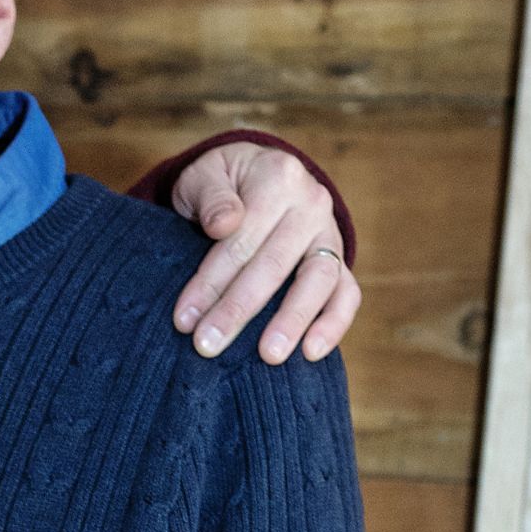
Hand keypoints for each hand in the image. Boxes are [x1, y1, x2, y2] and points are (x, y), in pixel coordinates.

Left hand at [167, 141, 360, 363]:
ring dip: (291, 321)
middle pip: (274, 264)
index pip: (241, 239)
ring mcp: (329, 232)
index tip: (183, 320)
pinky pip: (347, 293)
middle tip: (207, 346)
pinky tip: (311, 354)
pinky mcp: (339, 259)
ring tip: (268, 357)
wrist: (255, 174)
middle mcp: (311, 203)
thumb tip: (223, 225)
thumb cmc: (222, 183)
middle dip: (237, 310)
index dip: (210, 282)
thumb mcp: (205, 175)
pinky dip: (334, 324)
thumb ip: (211, 197)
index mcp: (278, 177)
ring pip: (318, 280)